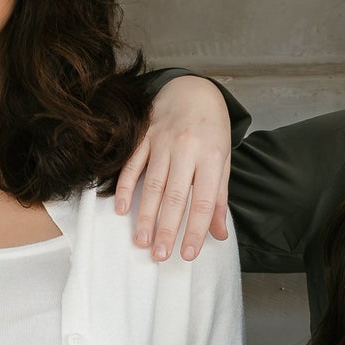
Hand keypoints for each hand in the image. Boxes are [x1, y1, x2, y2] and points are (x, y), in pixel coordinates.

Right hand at [114, 75, 232, 260]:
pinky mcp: (144, 136)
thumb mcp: (222, 161)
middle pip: (174, 196)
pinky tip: (121, 208)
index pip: (203, 201)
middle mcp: (186, 149)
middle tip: (160, 255)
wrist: (194, 89)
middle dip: (166, 228)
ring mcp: (162, 141)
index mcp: (210, 157)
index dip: (195, 230)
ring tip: (141, 240)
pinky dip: (125, 187)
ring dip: (144, 215)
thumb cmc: (211, 129)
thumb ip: (218, 198)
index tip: (188, 254)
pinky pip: (132, 164)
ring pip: (151, 184)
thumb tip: (219, 234)